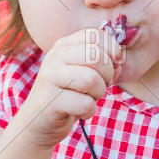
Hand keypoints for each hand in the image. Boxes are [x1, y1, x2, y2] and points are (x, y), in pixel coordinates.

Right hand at [14, 26, 124, 149]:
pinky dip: (89, 111)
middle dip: (107, 75)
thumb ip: (103, 61)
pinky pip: (85, 104)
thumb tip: (119, 60)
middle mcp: (55, 57)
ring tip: (88, 98)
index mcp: (64, 45)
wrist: (39, 122)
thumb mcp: (84, 71)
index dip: (111, 51)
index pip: (96, 35)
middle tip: (98, 86)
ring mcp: (50, 78)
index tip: (110, 66)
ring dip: (98, 94)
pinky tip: (78, 112)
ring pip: (92, 80)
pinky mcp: (51, 101)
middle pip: (97, 56)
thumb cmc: (68, 95)